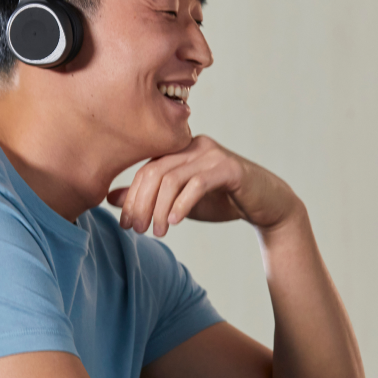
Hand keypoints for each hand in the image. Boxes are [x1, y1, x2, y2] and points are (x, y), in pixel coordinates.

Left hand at [107, 135, 301, 236]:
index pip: (145, 170)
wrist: (266, 205)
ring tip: (157, 232)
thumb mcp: (179, 201)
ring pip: (172, 178)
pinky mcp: (229, 168)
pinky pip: (197, 184)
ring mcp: (212, 154)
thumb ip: (149, 197)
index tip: (126, 224)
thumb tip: (111, 198)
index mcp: (180, 149)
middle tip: (138, 230)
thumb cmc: (222, 201)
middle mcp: (194, 145)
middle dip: (141, 204)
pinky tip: (174, 222)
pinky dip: (182, 204)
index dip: (131, 198)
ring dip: (159, 208)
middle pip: (154, 172)